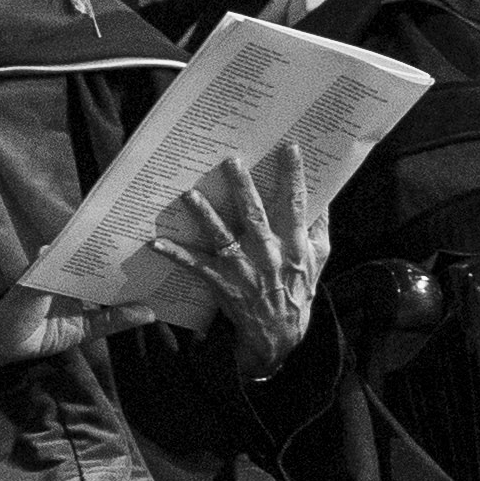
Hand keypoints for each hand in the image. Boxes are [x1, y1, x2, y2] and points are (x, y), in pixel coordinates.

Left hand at [131, 145, 336, 360]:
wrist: (280, 332)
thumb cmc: (299, 287)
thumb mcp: (319, 256)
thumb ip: (319, 224)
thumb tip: (323, 192)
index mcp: (294, 243)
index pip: (296, 204)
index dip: (294, 176)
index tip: (290, 148)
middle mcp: (269, 253)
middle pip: (254, 215)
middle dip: (242, 187)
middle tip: (231, 161)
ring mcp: (244, 268)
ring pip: (222, 236)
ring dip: (205, 216)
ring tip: (190, 194)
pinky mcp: (222, 282)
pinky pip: (195, 266)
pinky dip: (176, 255)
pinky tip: (156, 243)